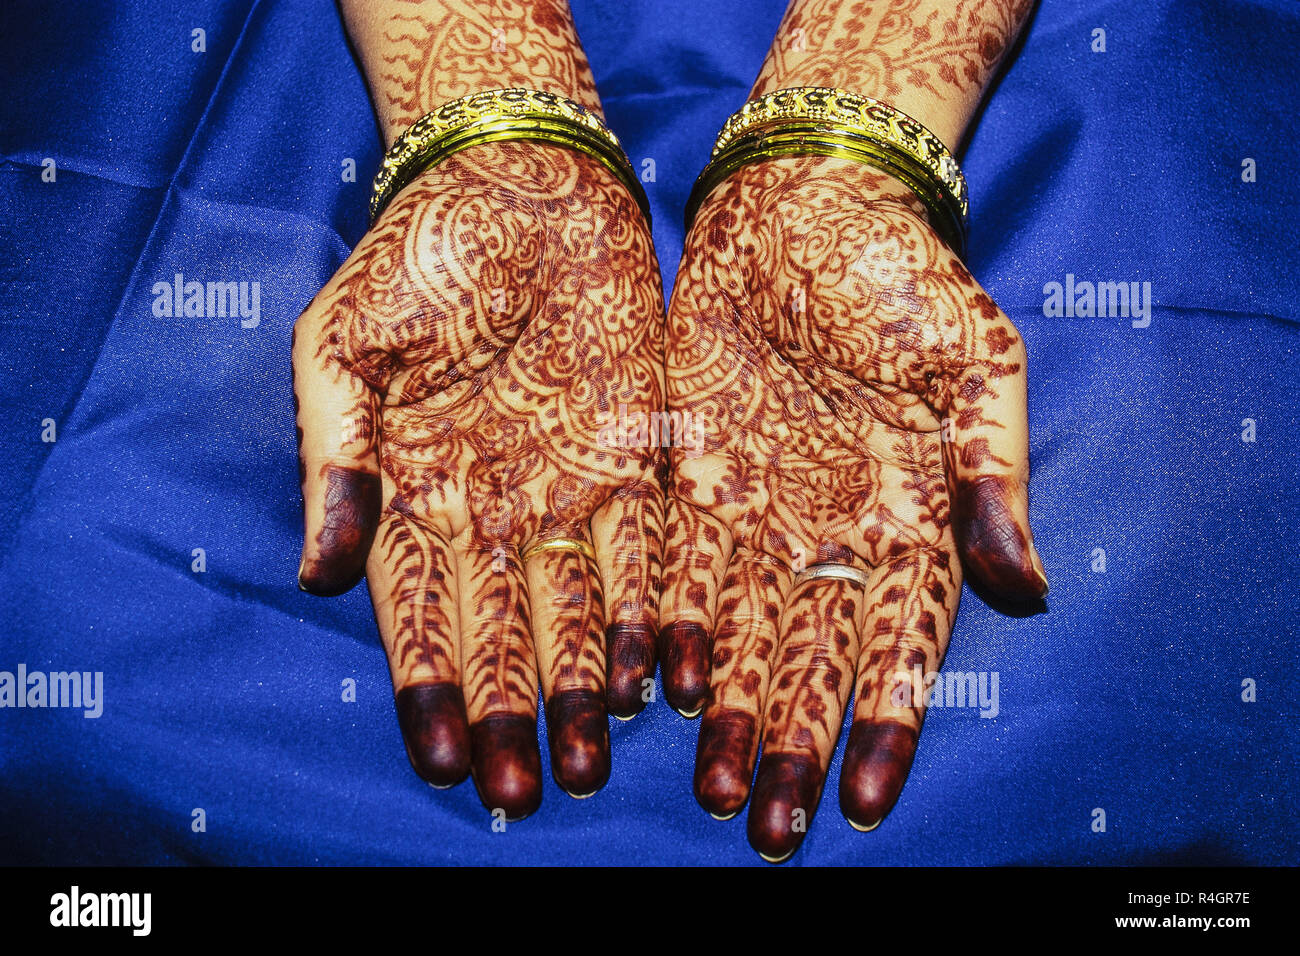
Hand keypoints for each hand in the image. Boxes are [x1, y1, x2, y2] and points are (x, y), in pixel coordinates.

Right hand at [293, 141, 663, 817]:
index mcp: (414, 492)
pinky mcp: (639, 452)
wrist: (516, 178)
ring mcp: (569, 485)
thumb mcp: (343, 349)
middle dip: (517, 712)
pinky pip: (651, 546)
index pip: (420, 612)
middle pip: (506, 631)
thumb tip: (321, 576)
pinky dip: (657, 609)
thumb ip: (336, 461)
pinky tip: (668, 675)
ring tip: (595, 761)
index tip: (447, 761)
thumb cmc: (412, 254)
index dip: (430, 688)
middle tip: (530, 793)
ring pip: (581, 607)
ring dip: (589, 685)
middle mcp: (494, 506)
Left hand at [660, 156, 1046, 860]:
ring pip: (743, 630)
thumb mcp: (974, 363)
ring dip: (729, 710)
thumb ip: (992, 476)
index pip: (901, 643)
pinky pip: (680, 569)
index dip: (882, 722)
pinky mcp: (694, 479)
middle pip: (813, 658)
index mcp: (914, 516)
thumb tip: (1027, 592)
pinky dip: (673, 628)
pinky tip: (660, 688)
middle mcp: (833, 531)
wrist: (803, 204)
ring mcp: (759, 510)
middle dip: (794, 743)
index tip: (861, 799)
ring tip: (714, 786)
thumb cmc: (903, 275)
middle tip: (769, 828)